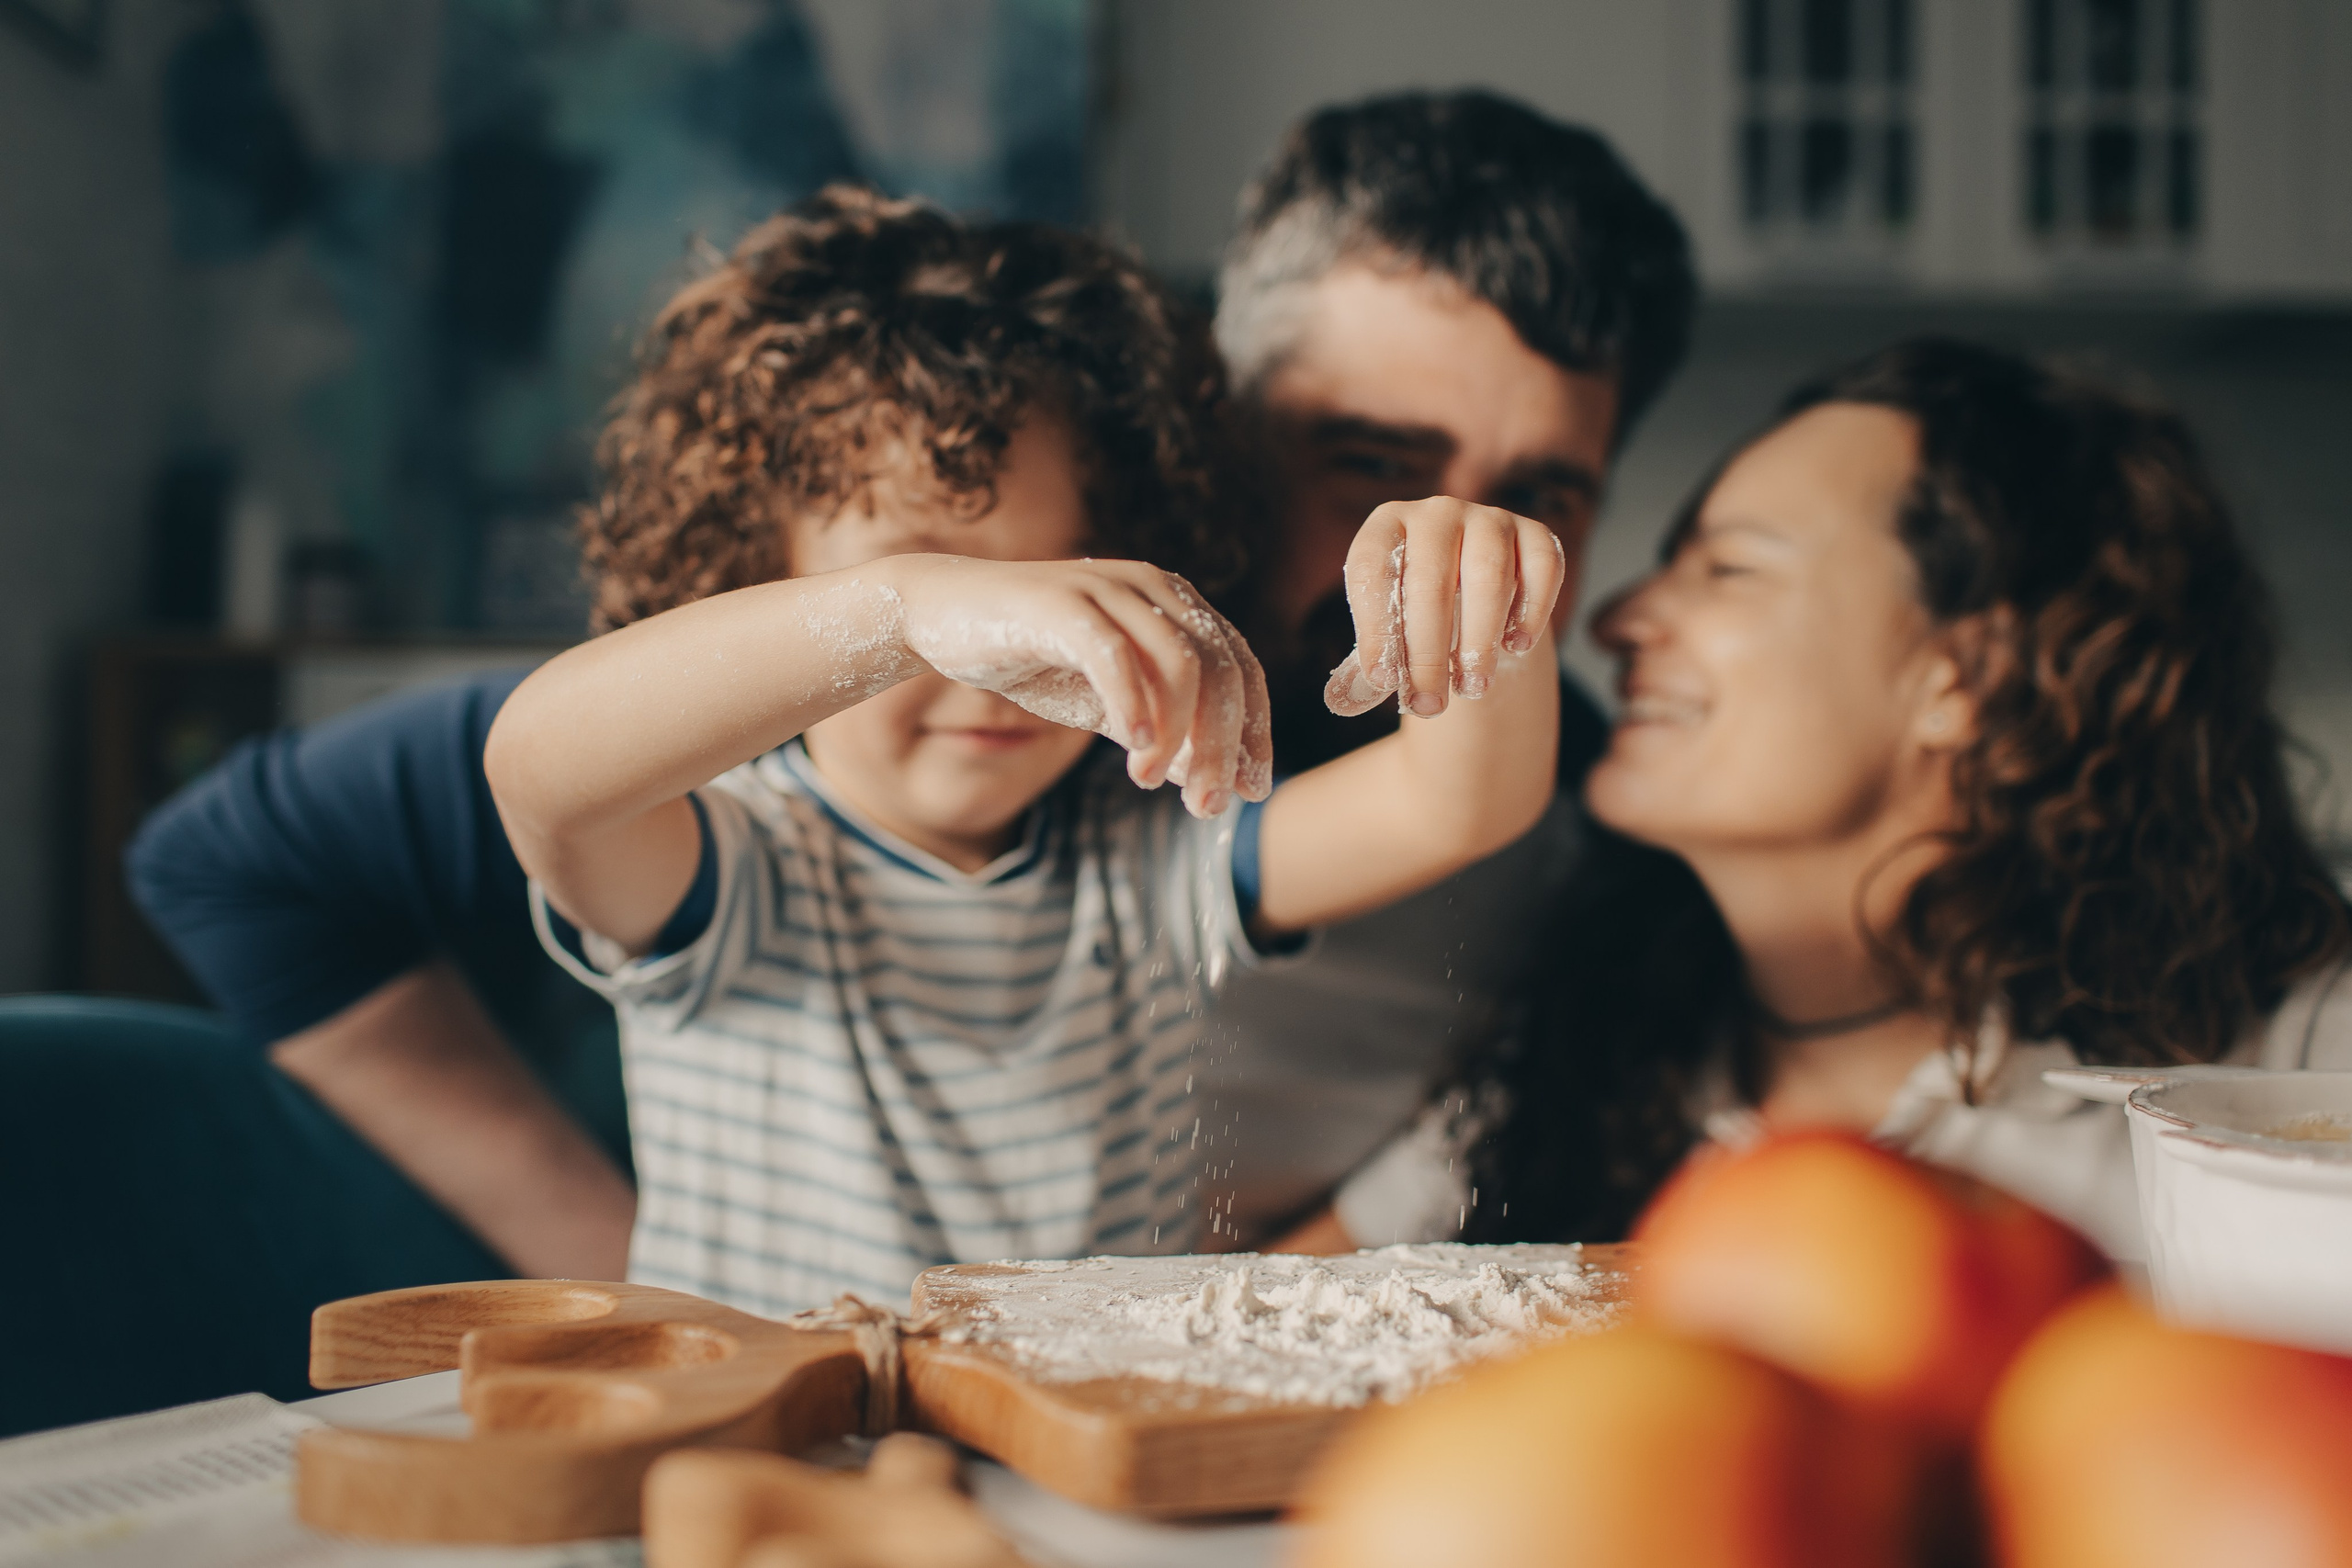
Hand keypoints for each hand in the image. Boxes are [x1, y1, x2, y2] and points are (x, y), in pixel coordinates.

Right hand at [890, 555, 1272, 815]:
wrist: (944, 616)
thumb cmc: (1035, 659)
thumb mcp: (1110, 707)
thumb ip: (1164, 736)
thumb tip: (1215, 782)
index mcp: (1177, 605)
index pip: (1243, 668)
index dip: (1255, 731)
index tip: (1253, 789)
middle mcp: (1155, 588)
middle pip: (1221, 671)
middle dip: (1223, 746)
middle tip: (1208, 807)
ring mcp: (1110, 589)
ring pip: (1178, 664)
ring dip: (1175, 735)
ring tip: (1149, 785)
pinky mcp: (1063, 603)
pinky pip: (1114, 654)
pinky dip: (1132, 703)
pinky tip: (1135, 749)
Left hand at [1324, 498, 1568, 718]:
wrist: (1472, 599)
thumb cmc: (1417, 621)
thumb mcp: (1389, 634)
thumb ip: (1376, 661)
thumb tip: (1350, 698)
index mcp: (1386, 527)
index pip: (1372, 571)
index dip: (1375, 628)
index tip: (1383, 681)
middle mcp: (1436, 514)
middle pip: (1430, 580)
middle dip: (1428, 651)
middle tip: (1430, 703)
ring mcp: (1488, 519)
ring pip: (1488, 573)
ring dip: (1480, 638)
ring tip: (1473, 688)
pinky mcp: (1535, 533)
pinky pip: (1542, 565)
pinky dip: (1532, 609)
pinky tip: (1517, 648)